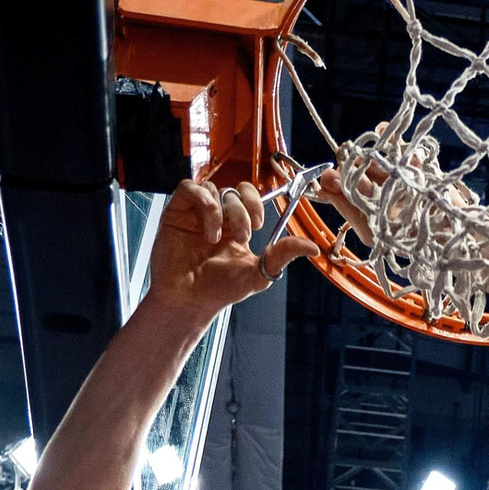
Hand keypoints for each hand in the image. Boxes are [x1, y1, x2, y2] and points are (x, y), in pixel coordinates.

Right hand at [147, 180, 317, 322]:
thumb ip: (282, 255)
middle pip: (233, 191)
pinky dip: (203, 202)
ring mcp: (195, 212)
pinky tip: (208, 228)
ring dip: (221, 212)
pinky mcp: (176, 211)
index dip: (255, 202)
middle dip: (241, 210)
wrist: (190, 301)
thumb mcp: (258, 272)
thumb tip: (312, 247)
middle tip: (241, 235)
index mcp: (235, 225)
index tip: (260, 223)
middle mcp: (216, 216)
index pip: (248, 195)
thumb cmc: (219, 290)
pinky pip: (189, 188)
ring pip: (212, 188)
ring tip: (217, 239)